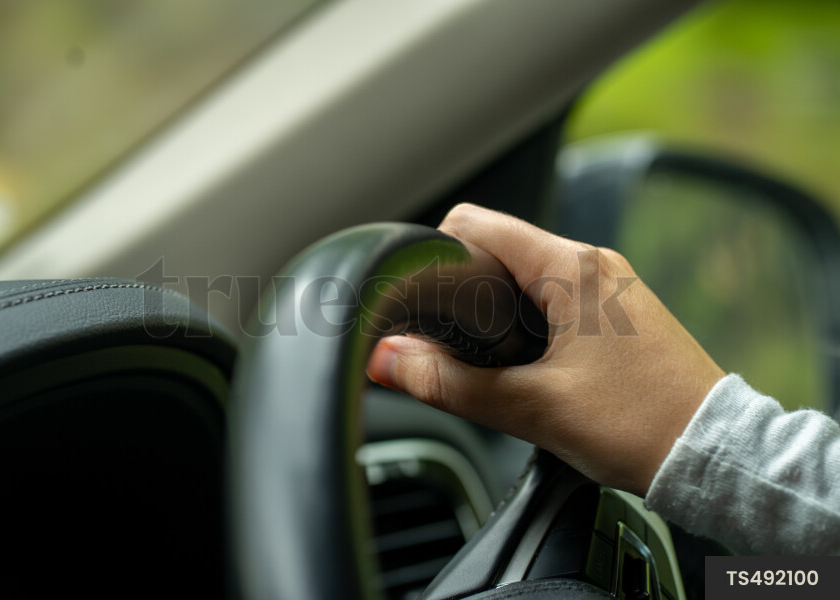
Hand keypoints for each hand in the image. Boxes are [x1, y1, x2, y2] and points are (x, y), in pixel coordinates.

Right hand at [366, 204, 724, 495]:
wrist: (712, 454)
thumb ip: (450, 383)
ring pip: (525, 275)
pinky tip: (526, 364)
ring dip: (496, 309)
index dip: (435, 255)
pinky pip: (554, 297)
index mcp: (573, 268)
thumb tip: (388, 360)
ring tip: (488, 358)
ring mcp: (610, 286)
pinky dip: (526, 321)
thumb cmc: (641, 427)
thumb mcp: (532, 407)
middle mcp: (594, 264)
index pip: (476, 225)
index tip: (419, 298)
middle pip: (498, 248)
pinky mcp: (618, 312)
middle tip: (450, 341)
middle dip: (463, 288)